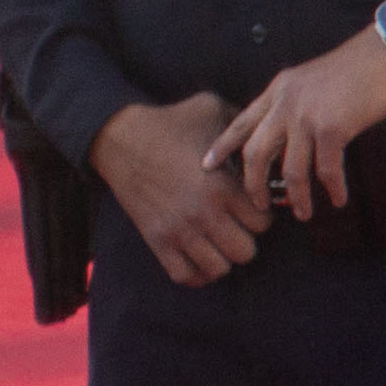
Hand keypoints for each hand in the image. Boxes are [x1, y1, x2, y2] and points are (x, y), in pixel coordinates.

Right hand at [91, 96, 269, 284]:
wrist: (120, 137)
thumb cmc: (170, 122)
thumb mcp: (212, 110)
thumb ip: (243, 121)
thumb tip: (266, 128)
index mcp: (223, 187)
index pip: (263, 223)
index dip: (263, 216)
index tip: (252, 206)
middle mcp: (203, 214)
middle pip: (246, 252)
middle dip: (247, 239)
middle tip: (237, 226)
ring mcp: (178, 231)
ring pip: (219, 269)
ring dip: (223, 257)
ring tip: (218, 240)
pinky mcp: (156, 241)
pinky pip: (185, 275)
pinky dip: (197, 272)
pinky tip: (199, 254)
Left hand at [204, 27, 385, 223]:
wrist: (385, 55)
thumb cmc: (356, 67)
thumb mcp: (310, 79)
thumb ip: (294, 102)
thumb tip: (291, 134)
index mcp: (278, 91)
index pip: (241, 122)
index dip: (222, 146)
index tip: (208, 165)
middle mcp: (286, 104)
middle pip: (256, 154)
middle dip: (254, 185)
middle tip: (261, 204)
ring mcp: (307, 116)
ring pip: (291, 169)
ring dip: (297, 196)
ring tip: (303, 213)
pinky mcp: (332, 128)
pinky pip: (326, 169)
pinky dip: (332, 188)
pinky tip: (338, 199)